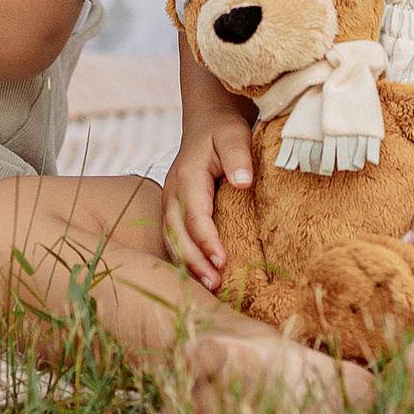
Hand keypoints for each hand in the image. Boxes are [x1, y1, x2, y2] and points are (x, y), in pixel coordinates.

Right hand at [161, 113, 254, 288]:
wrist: (205, 124)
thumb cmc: (221, 131)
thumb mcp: (233, 134)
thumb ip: (238, 156)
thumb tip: (243, 182)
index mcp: (186, 178)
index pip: (194, 215)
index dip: (206, 240)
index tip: (222, 260)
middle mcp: (172, 194)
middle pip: (177, 234)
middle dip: (194, 262)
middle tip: (215, 285)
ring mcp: (170, 204)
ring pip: (172, 241)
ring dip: (188, 266)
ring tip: (210, 289)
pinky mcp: (175, 213)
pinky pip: (176, 240)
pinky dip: (186, 260)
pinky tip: (202, 277)